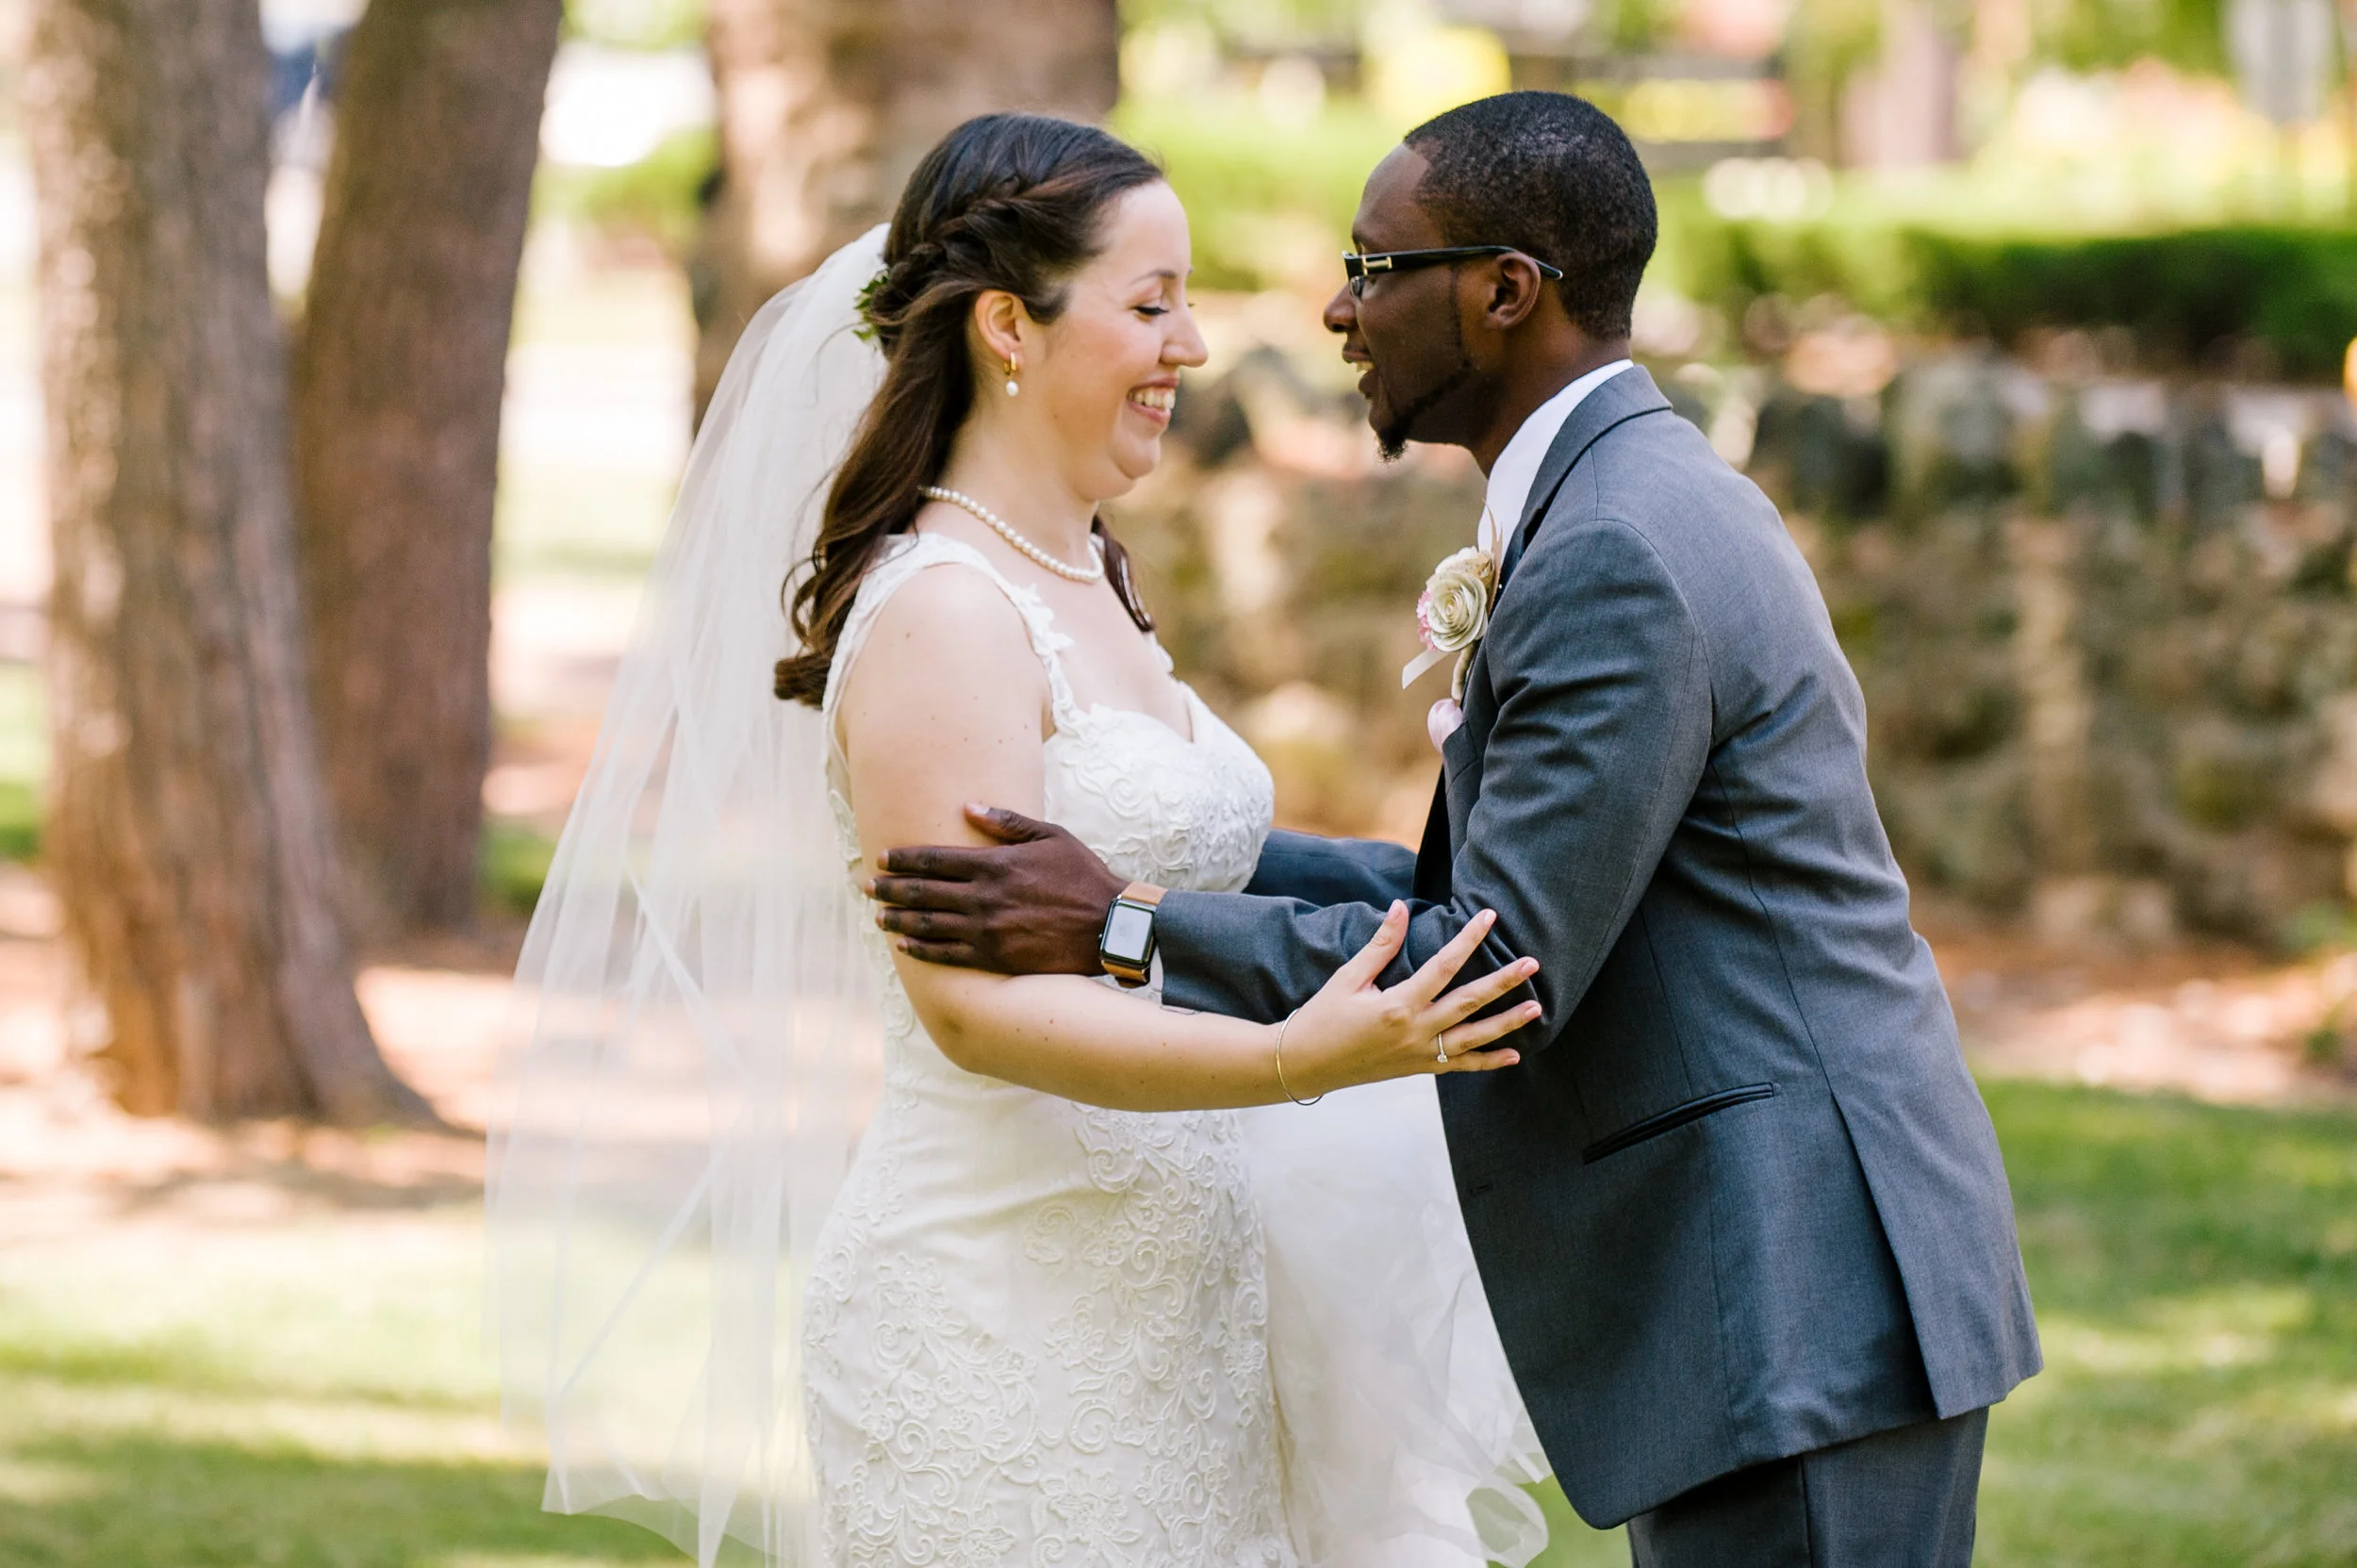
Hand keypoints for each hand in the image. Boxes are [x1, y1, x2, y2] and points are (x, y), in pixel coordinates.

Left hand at [869, 803, 1124, 974]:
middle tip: (866, 887)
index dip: (903, 859)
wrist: (1110, 925)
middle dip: (889, 889)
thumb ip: (1006, 822)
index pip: (935, 859)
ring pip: (929, 924)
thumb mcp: (1051, 836)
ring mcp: (988, 930)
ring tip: (877, 917)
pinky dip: (922, 949)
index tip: (881, 859)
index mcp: (995, 863)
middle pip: (923, 892)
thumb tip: (967, 806)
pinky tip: (904, 945)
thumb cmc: (1083, 875)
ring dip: (898, 920)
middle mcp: (984, 897)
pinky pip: (948, 955)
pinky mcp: (995, 958)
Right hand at [1276, 903, 1538, 1097]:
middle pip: (1469, 1002)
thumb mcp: (1348, 977)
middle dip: (1503, 981)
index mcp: (1398, 1004)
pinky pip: (1460, 1066)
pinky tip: (1513, 1056)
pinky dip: (1488, 1062)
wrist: (1305, 1064)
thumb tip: (1401, 908)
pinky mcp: (1418, 1069)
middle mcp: (1415, 1031)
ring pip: (1474, 1038)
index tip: (1489, 917)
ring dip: (1507, 1023)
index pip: (1444, 965)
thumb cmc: (1322, 1017)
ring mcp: (1420, 1054)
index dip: (1468, 938)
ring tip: (1535, 1008)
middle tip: (1531, 963)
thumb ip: (1381, 945)